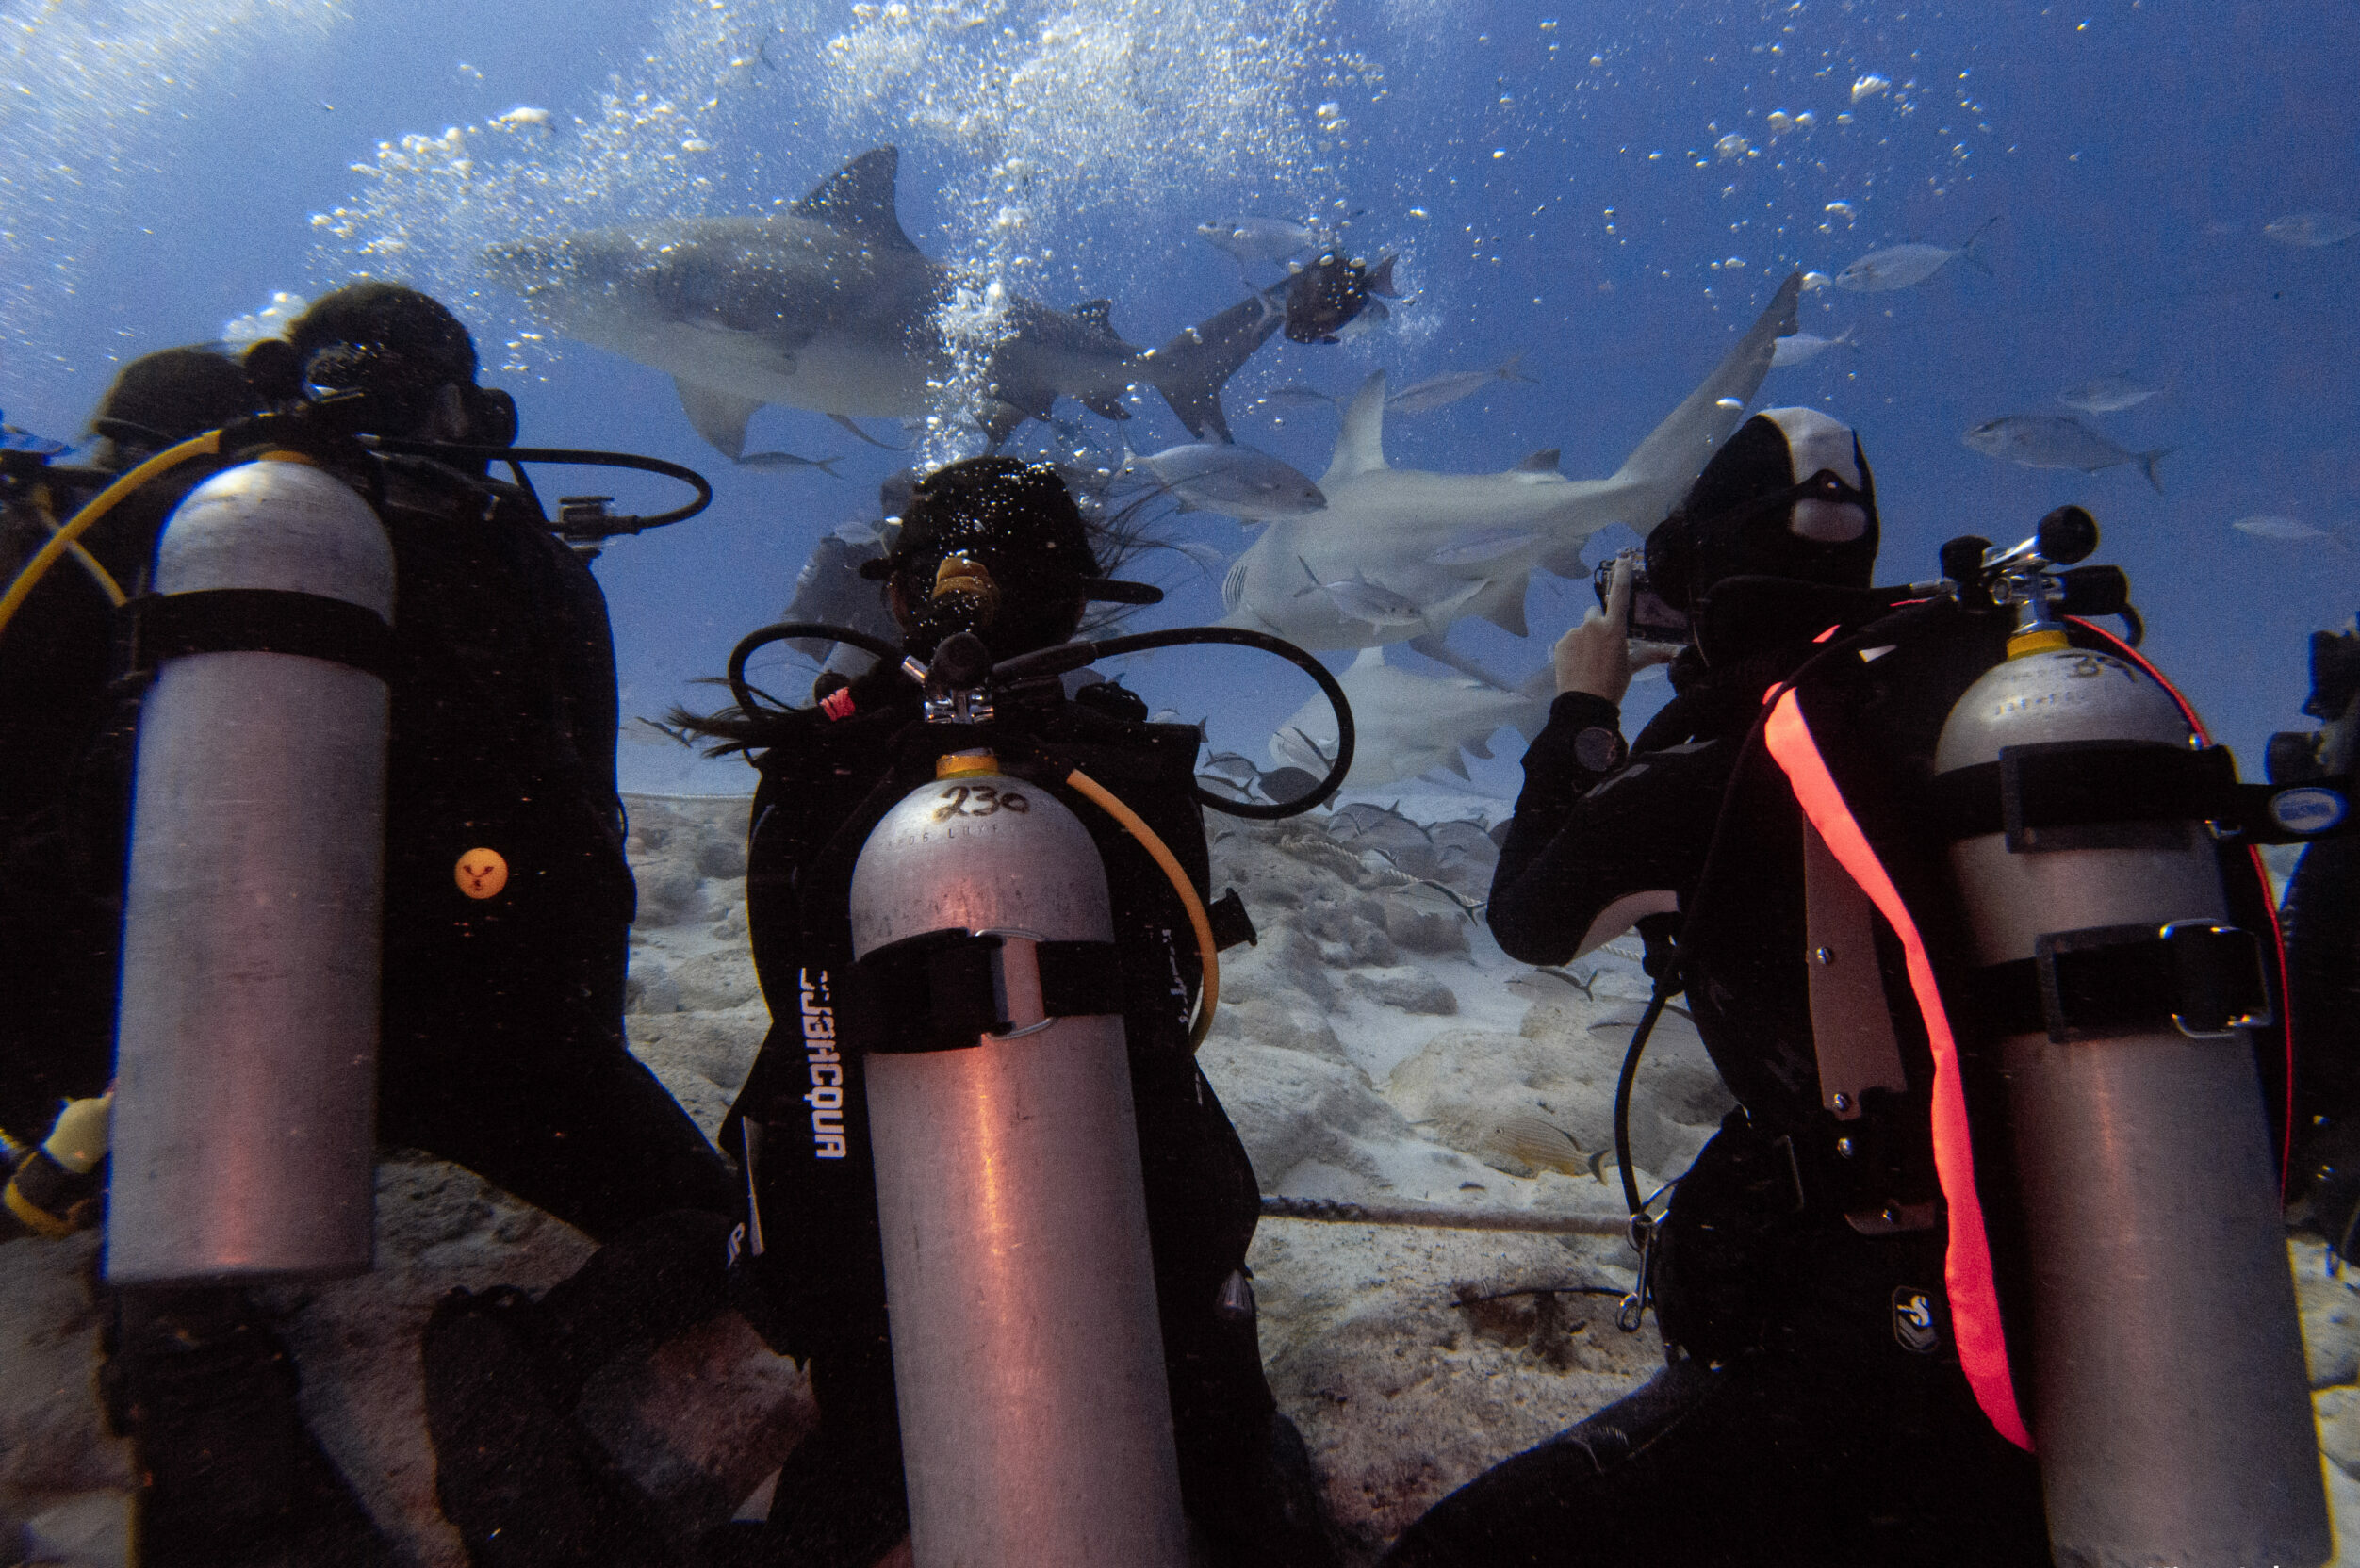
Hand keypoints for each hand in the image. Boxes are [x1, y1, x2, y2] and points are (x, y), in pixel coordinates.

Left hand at [1553, 557, 1671, 703]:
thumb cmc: (1613, 684)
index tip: (1622, 559)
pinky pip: (1569, 639)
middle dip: (1599, 624)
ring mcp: (1574, 633)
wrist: (1585, 702)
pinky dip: (1573, 648)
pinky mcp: (1560, 642)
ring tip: (1589, 661)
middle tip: (1603, 647)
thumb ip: (1649, 655)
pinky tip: (1578, 664)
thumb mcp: (1631, 668)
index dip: (1622, 575)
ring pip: (1582, 629)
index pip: (1620, 595)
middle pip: (1596, 614)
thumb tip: (1673, 655)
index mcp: (1614, 628)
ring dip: (1585, 638)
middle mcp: (1593, 625)